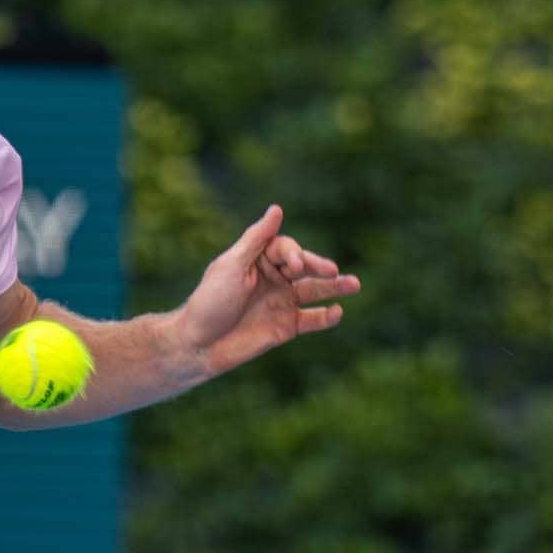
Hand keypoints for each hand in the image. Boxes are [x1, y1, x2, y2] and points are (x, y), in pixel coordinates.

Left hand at [175, 205, 360, 377]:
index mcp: (258, 259)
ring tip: (354, 284)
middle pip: (305, 267)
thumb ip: (256, 239)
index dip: (294, 254)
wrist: (198, 345)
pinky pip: (313, 319)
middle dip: (319, 267)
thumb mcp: (231, 266)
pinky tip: (337, 312)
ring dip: (335, 287)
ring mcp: (282, 302)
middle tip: (332, 271)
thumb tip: (277, 208)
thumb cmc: (210, 302)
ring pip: (315, 291)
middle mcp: (273, 278)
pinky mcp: (287, 327)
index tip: (293, 266)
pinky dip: (327, 317)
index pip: (286, 249)